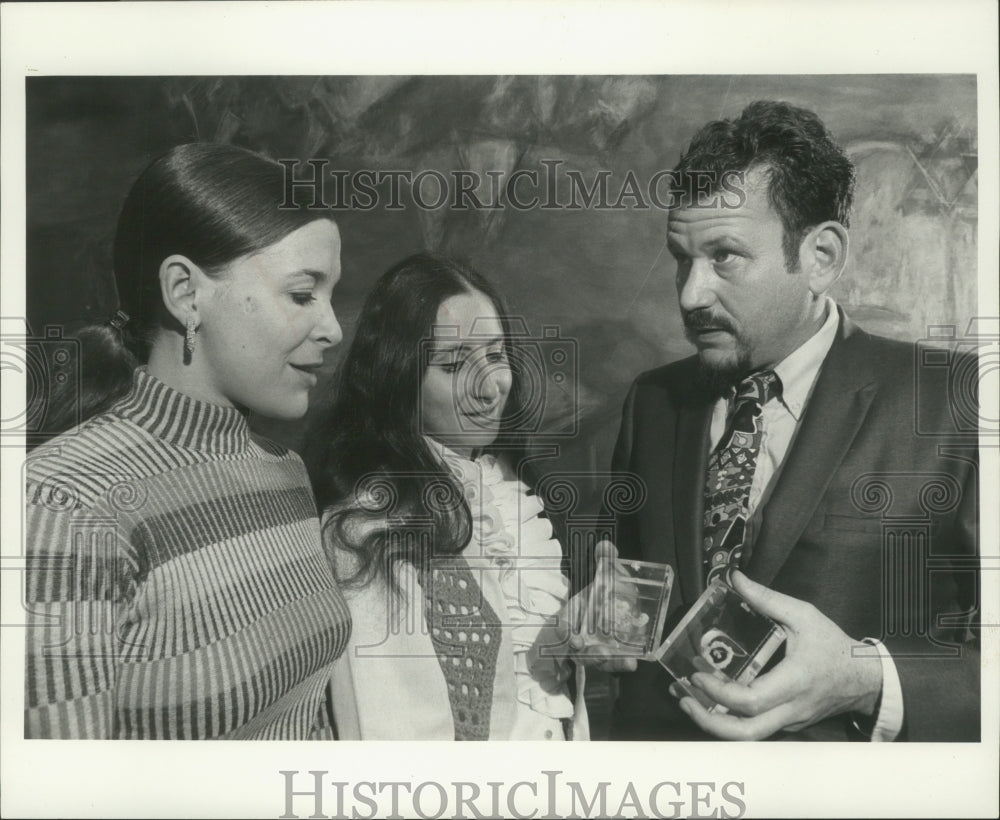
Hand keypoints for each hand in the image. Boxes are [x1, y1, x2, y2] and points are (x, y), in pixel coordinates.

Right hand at [533, 540, 638, 673]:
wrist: (610, 603)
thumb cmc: (601, 590)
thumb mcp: (602, 574)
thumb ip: (604, 561)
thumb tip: (606, 546)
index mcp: (571, 616)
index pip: (564, 626)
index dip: (566, 633)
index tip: (574, 639)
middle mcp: (580, 635)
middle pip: (581, 650)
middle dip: (591, 654)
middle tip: (603, 654)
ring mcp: (594, 647)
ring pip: (598, 660)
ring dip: (611, 662)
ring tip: (627, 662)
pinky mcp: (610, 654)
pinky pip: (613, 662)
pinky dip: (621, 663)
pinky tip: (633, 661)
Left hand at [672, 571, 882, 739]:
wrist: (864, 679)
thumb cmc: (834, 647)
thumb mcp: (803, 615)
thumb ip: (767, 598)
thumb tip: (736, 579)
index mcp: (795, 681)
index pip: (753, 701)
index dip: (720, 692)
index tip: (699, 675)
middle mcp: (791, 708)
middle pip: (746, 732)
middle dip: (708, 720)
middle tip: (684, 698)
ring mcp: (789, 721)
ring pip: (748, 736)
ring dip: (714, 723)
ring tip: (688, 701)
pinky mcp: (787, 723)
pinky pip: (755, 728)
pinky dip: (728, 719)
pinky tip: (710, 700)